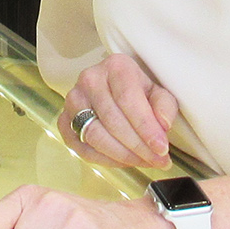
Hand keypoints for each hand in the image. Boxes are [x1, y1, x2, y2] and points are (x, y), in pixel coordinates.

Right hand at [62, 54, 178, 169]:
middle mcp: (90, 80)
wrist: (115, 89)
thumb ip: (165, 107)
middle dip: (138, 147)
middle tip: (158, 161)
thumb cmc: (138, 92)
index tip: (161, 148)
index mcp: (116, 67)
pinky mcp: (64, 121)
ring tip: (144, 162)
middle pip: (112, 121)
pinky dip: (106, 160)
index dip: (146, 127)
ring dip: (123, 155)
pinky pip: (83, 148)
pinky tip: (124, 160)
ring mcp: (73, 101)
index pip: (128, 99)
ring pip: (96, 136)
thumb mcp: (158, 93)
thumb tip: (163, 125)